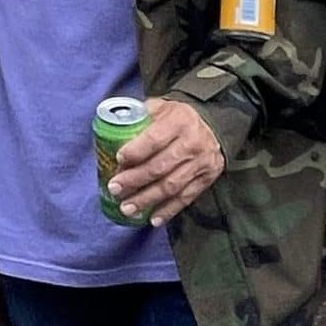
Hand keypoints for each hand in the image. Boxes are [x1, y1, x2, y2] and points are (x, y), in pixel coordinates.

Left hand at [106, 98, 223, 225]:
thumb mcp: (160, 107)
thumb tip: (111, 134)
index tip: (118, 161)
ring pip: (171, 186)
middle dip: (134, 181)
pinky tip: (152, 219)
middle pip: (160, 167)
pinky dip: (168, 210)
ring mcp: (202, 163)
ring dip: (147, 200)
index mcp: (179, 120)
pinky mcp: (207, 178)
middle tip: (115, 189)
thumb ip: (139, 117)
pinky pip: (186, 197)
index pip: (154, 139)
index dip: (135, 152)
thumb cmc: (176, 117)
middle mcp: (193, 142)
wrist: (213, 125)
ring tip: (127, 208)